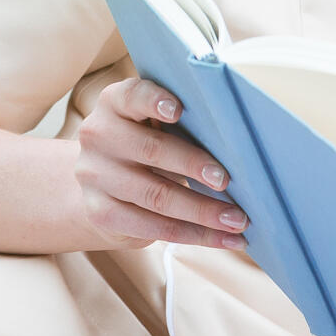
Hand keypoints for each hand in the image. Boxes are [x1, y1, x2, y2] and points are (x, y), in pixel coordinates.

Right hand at [72, 78, 249, 250]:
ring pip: (156, 196)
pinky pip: (154, 228)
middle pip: (151, 150)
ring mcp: (94, 176)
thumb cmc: (149, 142)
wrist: (104, 182)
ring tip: (238, 220)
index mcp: (115, 104)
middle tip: (228, 181)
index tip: (180, 110)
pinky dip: (196, 236)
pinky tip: (226, 239)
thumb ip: (185, 123)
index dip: (154, 101)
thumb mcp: (156, 124)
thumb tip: (241, 146)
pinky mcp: (100, 212)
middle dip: (194, 166)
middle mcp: (98, 136)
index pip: (132, 95)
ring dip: (203, 211)